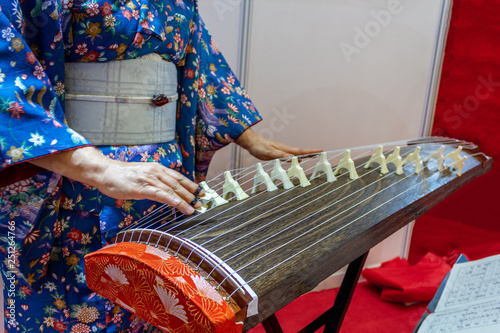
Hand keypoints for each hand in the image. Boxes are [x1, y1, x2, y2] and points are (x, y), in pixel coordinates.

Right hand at [29, 147, 201, 214]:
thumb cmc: (123, 175)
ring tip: (194, 208)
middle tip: (203, 203)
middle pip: (178, 184)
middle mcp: (156, 172)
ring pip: (171, 190)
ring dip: (185, 200)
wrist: (105, 172)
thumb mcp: (143, 176)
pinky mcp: (141, 188)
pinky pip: (160, 194)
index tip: (202, 193)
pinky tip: (180, 205)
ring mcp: (149, 179)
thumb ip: (155, 181)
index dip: (192, 185)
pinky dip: (172, 200)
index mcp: (157, 168)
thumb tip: (167, 191)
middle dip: (192, 194)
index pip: (179, 177)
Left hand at [235, 128, 322, 159]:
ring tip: (313, 156)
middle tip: (321, 153)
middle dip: (311, 152)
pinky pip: (290, 155)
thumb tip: (292, 158)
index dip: (311, 151)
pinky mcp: (278, 152)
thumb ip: (280, 156)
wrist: (252, 142)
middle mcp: (285, 149)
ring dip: (305, 155)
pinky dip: (297, 157)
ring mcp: (282, 150)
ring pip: (296, 153)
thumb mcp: (269, 153)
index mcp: (285, 149)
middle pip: (301, 151)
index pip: (300, 151)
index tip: (321, 151)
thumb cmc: (259, 148)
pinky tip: (297, 160)